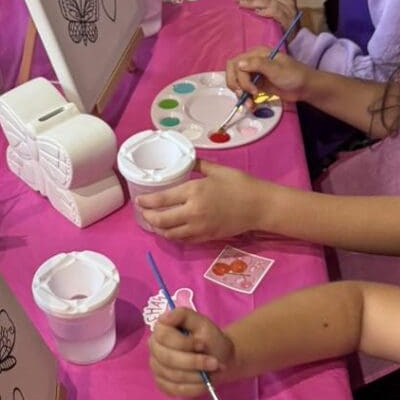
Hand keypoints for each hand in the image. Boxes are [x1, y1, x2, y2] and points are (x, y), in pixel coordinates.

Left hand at [136, 159, 261, 240]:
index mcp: (193, 191)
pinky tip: (171, 231)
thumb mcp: (217, 170)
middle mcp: (193, 211)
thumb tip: (187, 159)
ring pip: (171, 234)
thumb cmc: (240, 184)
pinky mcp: (207, 238)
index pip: (162, 200)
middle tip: (144, 213)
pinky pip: (184, 240)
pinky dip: (174, 236)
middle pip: (161, 220)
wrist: (259, 205)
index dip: (147, 202)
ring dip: (159, 229)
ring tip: (154, 223)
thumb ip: (198, 165)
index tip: (140, 201)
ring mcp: (199, 227)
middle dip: (149, 218)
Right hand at [149, 307, 234, 396]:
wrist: (218, 358)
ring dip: (197, 376)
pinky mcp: (163, 384)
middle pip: (168, 359)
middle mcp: (154, 348)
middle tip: (214, 363)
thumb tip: (164, 317)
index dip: (185, 343)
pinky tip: (205, 382)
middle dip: (194, 362)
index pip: (164, 337)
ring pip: (173, 375)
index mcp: (160, 329)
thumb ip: (184, 315)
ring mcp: (156, 367)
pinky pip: (175, 390)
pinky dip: (193, 388)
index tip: (203, 344)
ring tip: (212, 371)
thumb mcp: (202, 322)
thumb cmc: (209, 338)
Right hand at [225, 47, 313, 104]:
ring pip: (237, 82)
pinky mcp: (257, 84)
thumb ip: (258, 65)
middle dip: (236, 85)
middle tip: (244, 95)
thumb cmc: (293, 75)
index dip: (239, 77)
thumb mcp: (276, 69)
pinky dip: (245, 98)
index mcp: (256, 54)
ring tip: (249, 104)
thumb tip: (239, 64)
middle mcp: (252, 62)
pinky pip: (245, 90)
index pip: (236, 63)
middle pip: (233, 72)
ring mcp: (254, 74)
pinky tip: (251, 105)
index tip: (250, 89)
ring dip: (240, 93)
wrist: (305, 87)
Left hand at [237, 0, 299, 26]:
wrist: (296, 40)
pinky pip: (275, 11)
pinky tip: (256, 12)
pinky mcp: (287, 20)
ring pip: (269, 1)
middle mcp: (289, 1)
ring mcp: (289, 10)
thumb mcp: (282, 9)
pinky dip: (265, 10)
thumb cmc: (285, 25)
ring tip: (242, 4)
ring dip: (254, 2)